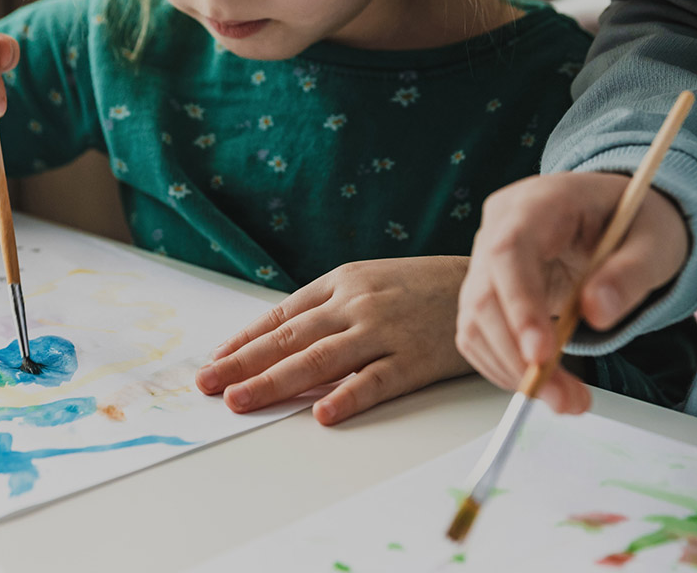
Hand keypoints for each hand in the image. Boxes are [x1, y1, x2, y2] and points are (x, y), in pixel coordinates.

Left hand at [196, 256, 473, 425]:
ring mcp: (384, 331)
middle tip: (209, 386)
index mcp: (341, 282)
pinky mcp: (415, 359)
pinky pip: (375, 381)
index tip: (214, 362)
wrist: (487, 284)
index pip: (281, 316)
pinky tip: (321, 415)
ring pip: (319, 360)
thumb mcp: (370, 283)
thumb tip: (280, 341)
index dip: (245, 341)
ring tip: (241, 401)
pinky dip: (347, 397)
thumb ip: (329, 309)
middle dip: (243, 364)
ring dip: (274, 381)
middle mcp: (356, 304)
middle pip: (290, 339)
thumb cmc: (422, 288)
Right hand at [457, 172, 688, 413]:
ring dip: (513, 371)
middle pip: (483, 296)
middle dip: (518, 356)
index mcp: (538, 202)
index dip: (519, 305)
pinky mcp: (488, 290)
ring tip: (567, 400)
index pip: (509, 251)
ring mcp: (487, 260)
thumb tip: (597, 313)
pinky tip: (544, 382)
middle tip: (565, 400)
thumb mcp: (655, 241)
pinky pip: (480, 335)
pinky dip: (506, 367)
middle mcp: (498, 227)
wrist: (620, 216)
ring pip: (476, 323)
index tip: (543, 354)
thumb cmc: (636, 221)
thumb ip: (629, 275)